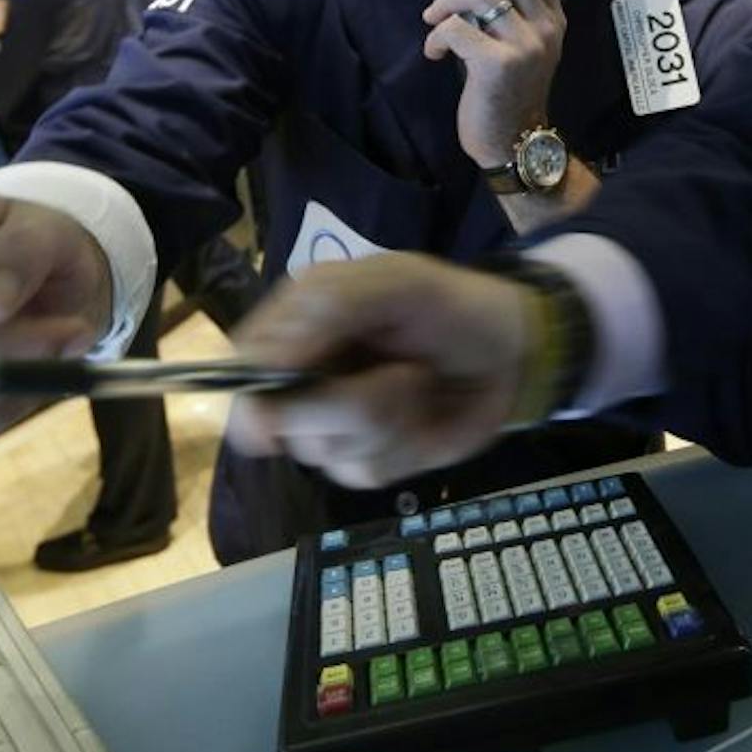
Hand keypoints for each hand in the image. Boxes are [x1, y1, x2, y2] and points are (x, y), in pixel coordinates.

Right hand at [226, 254, 531, 488]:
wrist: (512, 352)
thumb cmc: (449, 306)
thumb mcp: (394, 283)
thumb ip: (326, 309)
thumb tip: (259, 366)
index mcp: (295, 330)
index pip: (239, 369)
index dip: (255, 387)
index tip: (294, 385)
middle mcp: (301, 383)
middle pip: (272, 422)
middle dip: (340, 402)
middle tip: (392, 372)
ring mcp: (331, 428)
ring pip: (322, 449)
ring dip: (382, 417)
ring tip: (414, 382)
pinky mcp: (367, 463)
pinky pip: (364, 469)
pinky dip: (403, 442)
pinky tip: (422, 413)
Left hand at [422, 0, 564, 167]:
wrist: (513, 144)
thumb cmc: (506, 93)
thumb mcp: (520, 46)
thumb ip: (507, 11)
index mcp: (553, 18)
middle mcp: (546, 27)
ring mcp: (526, 45)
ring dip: (445, 2)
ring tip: (433, 20)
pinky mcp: (499, 64)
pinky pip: (456, 29)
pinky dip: (436, 37)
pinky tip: (434, 54)